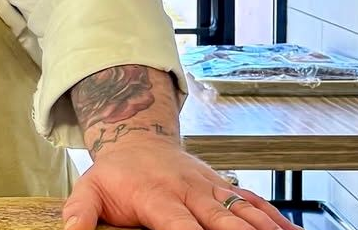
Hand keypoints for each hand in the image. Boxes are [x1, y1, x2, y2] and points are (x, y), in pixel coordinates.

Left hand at [61, 138, 302, 229]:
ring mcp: (211, 188)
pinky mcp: (224, 187)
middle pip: (224, 222)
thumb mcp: (89, 189)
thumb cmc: (115, 173)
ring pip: (246, 212)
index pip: (180, 227)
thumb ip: (80, 213)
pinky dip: (277, 220)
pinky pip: (255, 203)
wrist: (137, 137)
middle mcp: (190, 192)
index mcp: (157, 197)